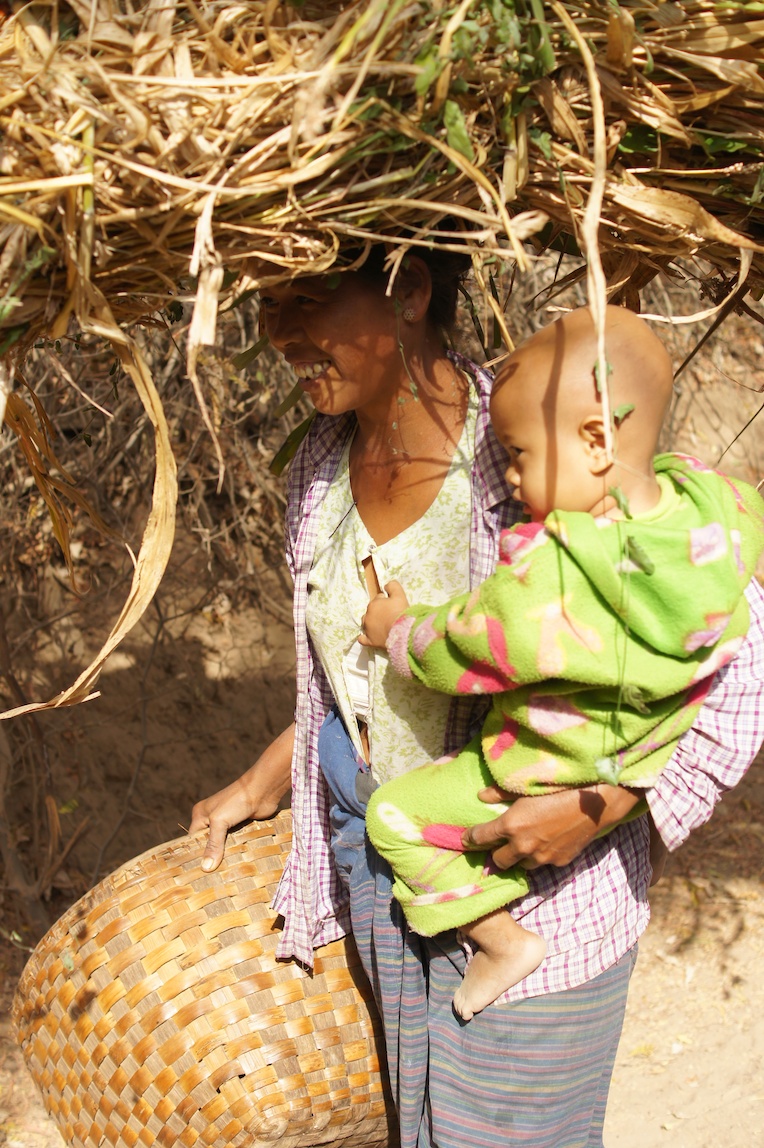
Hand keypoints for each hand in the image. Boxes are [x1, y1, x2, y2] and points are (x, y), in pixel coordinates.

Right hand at [189, 723, 293, 870]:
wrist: (263, 790)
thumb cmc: (237, 801)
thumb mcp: (220, 821)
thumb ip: (213, 844)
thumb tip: (206, 868)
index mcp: (200, 815)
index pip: (193, 840)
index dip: (195, 856)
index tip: (196, 875)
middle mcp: (212, 820)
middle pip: (209, 844)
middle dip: (211, 859)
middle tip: (210, 881)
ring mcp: (228, 824)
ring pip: (223, 846)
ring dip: (225, 857)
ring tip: (222, 878)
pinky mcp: (242, 827)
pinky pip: (236, 843)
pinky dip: (237, 852)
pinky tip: (237, 866)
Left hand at [359, 579, 409, 647]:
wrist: (403, 632)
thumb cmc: (401, 612)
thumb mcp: (399, 594)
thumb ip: (392, 586)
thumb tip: (386, 586)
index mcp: (373, 604)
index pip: (378, 599)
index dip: (386, 601)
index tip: (393, 605)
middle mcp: (367, 616)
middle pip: (371, 611)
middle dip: (378, 612)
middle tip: (389, 615)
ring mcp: (367, 630)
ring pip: (366, 624)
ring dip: (371, 623)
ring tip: (382, 625)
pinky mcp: (370, 641)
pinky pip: (363, 639)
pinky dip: (364, 638)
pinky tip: (368, 637)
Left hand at [463, 783, 641, 869]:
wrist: (595, 803)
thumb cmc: (560, 788)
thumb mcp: (527, 787)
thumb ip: (500, 793)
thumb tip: (481, 795)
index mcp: (512, 826)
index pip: (480, 837)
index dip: (470, 838)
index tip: (466, 838)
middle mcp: (524, 846)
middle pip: (498, 862)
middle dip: (495, 853)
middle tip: (498, 844)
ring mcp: (542, 857)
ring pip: (521, 865)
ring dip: (519, 857)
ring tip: (524, 843)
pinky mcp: (559, 862)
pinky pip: (543, 863)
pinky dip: (541, 855)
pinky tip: (547, 842)